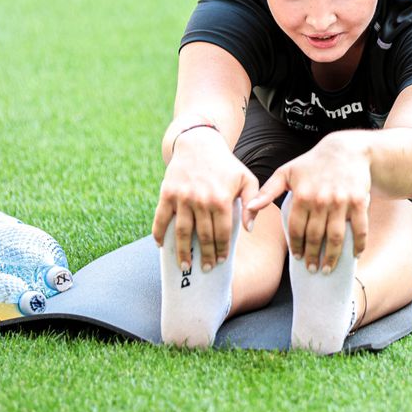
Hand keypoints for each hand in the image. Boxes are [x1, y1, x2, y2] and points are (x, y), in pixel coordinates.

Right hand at [152, 126, 258, 271]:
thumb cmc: (226, 164)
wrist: (199, 143)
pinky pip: (161, 218)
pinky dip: (159, 234)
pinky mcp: (167, 193)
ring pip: (182, 232)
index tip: (222, 261)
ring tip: (186, 266)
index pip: (222, 232)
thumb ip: (253, 202)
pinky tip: (161, 246)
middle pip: (203, 236)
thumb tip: (249, 228)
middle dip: (206, 256)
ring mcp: (182, 197)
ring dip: (183, 252)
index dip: (222, 249)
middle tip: (207, 268)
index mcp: (221, 199)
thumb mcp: (247, 179)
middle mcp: (201, 200)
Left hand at [246, 133, 369, 273]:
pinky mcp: (359, 202)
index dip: (296, 246)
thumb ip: (266, 192)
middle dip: (312, 257)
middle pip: (315, 237)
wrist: (346, 150)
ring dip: (332, 257)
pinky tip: (355, 255)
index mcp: (302, 195)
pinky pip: (360, 229)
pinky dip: (359, 244)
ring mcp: (342, 202)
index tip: (297, 257)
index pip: (296, 229)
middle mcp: (321, 200)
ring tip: (328, 268)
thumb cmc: (312, 163)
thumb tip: (249, 209)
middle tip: (312, 269)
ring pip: (336, 237)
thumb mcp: (286, 173)